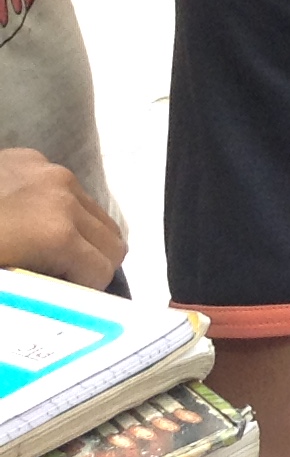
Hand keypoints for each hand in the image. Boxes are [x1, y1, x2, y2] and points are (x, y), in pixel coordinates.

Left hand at [0, 150, 122, 288]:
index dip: (85, 289)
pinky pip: (64, 188)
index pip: (104, 271)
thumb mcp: (6, 284)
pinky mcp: (30, 157)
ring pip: (93, 211)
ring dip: (77, 233)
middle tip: (56, 276)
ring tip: (37, 246)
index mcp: (57, 234)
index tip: (61, 297)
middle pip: (111, 241)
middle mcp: (65, 196)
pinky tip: (20, 215)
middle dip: (91, 263)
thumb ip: (46, 291)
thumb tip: (72, 299)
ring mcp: (48, 171)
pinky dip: (53, 206)